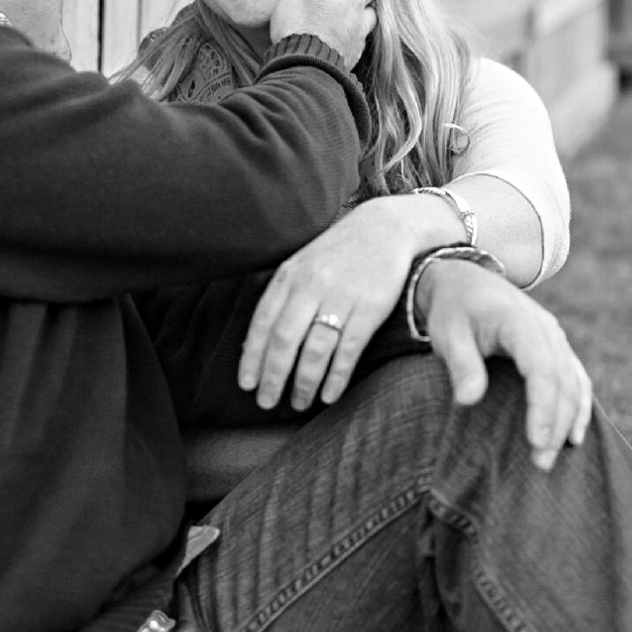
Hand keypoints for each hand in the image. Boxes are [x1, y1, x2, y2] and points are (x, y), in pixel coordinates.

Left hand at [238, 199, 432, 412]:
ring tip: (299, 403)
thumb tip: (256, 342)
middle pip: (284, 341)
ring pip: (315, 350)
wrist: (386, 228)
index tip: (245, 384)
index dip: (251, 357)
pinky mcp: (370, 308)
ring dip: (304, 383)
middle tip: (266, 402)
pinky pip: (348, 350)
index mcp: (289, 276)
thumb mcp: (302, 263)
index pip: (262, 323)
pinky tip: (329, 395)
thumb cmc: (338, 251)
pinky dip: (336, 377)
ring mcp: (341, 298)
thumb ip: (282, 297)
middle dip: (272, 377)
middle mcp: (311, 287)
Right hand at [269, 0, 375, 66]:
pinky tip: (327, 45)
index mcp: (353, 1)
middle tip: (340, 2)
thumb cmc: (301, 22)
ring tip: (332, 24)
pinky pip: (350, 51)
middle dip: (359, 5)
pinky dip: (343, 45)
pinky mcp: (346, 65)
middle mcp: (360, 24)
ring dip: (352, 26)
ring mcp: (354, 47)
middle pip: (371, 11)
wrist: (301, 66)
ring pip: (361, 33)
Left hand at [418, 260, 592, 470]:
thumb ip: (461, 364)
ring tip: (551, 457)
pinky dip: (580, 407)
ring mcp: (555, 337)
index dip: (542, 406)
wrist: (466, 279)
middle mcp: (546, 328)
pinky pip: (576, 378)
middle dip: (556, 423)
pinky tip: (574, 437)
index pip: (541, 368)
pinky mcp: (556, 346)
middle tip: (540, 463)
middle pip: (562, 380)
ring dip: (568, 421)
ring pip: (573, 382)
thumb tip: (469, 400)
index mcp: (520, 321)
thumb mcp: (448, 332)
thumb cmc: (454, 309)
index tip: (536, 440)